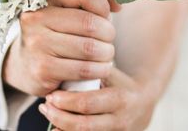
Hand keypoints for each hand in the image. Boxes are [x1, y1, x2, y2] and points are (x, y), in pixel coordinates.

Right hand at [3, 0, 116, 96]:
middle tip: (108, 39)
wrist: (24, 64)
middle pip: (90, 23)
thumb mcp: (69, 7)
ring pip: (90, 48)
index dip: (103, 5)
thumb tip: (118, 3)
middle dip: (108, 33)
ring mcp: (37, 44)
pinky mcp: (42, 70)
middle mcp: (36, 18)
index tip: (105, 15)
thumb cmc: (56, 30)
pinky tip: (100, 68)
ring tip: (105, 54)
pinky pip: (84, 70)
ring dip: (106, 53)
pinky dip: (100, 70)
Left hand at [38, 67, 156, 130]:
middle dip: (59, 116)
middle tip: (45, 106)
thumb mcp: (110, 73)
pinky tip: (57, 127)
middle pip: (83, 125)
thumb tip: (59, 64)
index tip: (51, 94)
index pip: (87, 103)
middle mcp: (120, 120)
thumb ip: (90, 69)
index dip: (65, 101)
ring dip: (61, 127)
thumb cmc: (119, 84)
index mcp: (120, 99)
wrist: (142, 105)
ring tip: (49, 115)